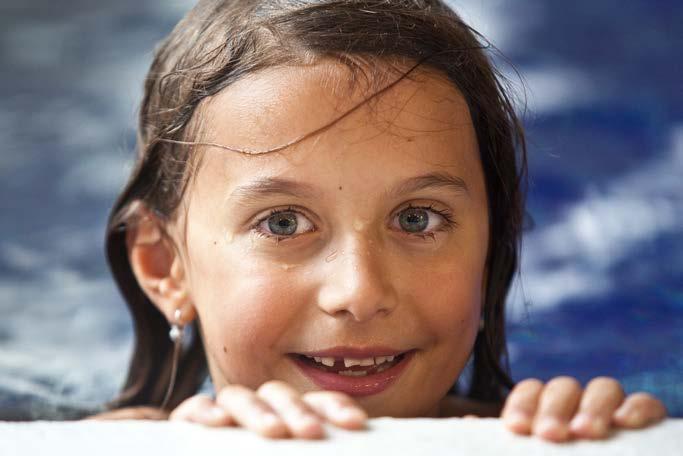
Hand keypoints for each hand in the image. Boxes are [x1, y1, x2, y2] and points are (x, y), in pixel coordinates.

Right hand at [169, 381, 366, 438]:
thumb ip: (313, 454)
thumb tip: (354, 453)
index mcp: (291, 420)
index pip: (316, 403)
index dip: (336, 407)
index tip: (355, 423)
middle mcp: (260, 412)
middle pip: (280, 395)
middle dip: (298, 411)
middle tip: (312, 431)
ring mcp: (226, 416)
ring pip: (239, 396)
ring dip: (258, 411)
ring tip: (274, 431)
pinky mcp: (190, 423)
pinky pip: (196, 408)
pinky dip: (205, 411)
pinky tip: (219, 423)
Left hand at [501, 376, 666, 441]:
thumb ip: (492, 445)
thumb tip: (468, 426)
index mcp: (542, 414)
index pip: (530, 392)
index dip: (523, 405)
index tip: (517, 429)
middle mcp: (574, 408)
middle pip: (563, 386)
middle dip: (554, 406)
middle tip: (549, 434)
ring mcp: (608, 413)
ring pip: (602, 387)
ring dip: (593, 406)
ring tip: (585, 432)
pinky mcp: (640, 424)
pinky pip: (645, 404)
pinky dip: (637, 407)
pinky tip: (624, 422)